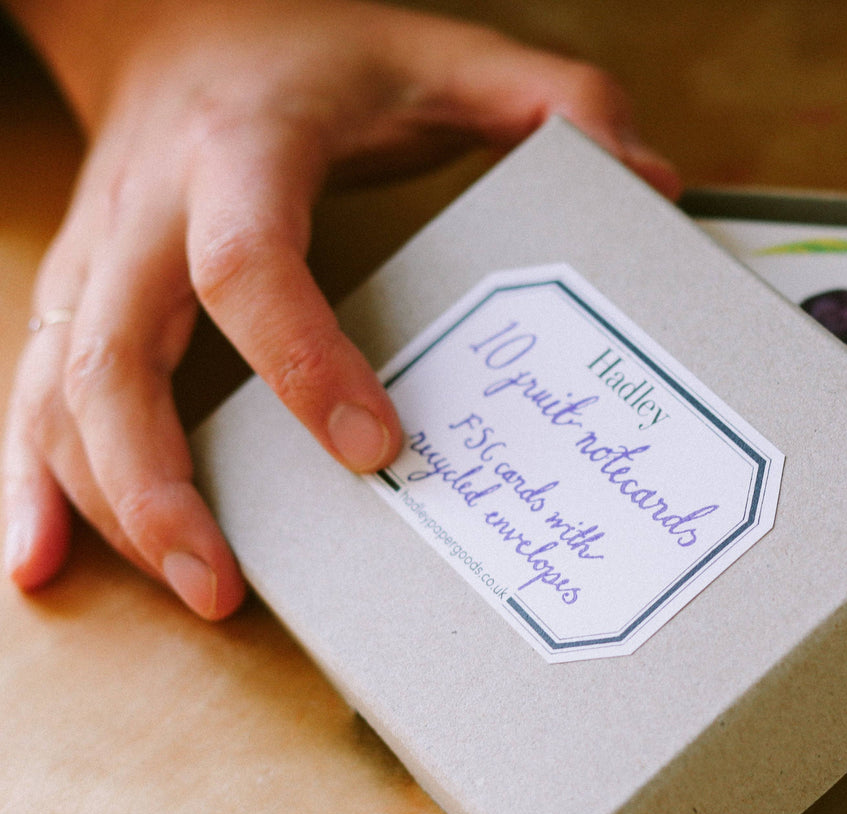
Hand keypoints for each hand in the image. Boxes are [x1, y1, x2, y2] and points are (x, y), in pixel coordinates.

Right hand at [3, 0, 679, 617]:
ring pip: (57, 396)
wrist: (172, 22)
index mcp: (241, 150)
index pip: (248, 262)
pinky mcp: (75, 296)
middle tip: (230, 585)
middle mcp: (147, 212)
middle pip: (111, 358)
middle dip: (158, 482)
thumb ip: (553, 102)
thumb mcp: (439, 53)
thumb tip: (651, 183)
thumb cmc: (311, 52)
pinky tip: (37, 565)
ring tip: (193, 591)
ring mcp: (96, 260)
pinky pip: (27, 396)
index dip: (298, 358)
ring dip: (104, 507)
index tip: (372, 447)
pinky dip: (26, 486)